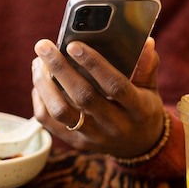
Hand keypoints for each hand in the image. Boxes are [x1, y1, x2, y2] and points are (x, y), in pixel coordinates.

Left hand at [31, 37, 164, 157]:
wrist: (139, 146)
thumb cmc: (142, 108)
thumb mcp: (151, 88)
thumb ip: (147, 66)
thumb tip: (145, 42)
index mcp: (138, 110)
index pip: (115, 85)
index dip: (94, 64)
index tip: (73, 45)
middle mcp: (116, 126)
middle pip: (83, 97)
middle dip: (60, 69)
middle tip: (43, 46)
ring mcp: (94, 137)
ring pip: (61, 112)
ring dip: (44, 85)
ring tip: (37, 63)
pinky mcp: (77, 143)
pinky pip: (50, 124)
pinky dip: (40, 101)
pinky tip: (39, 82)